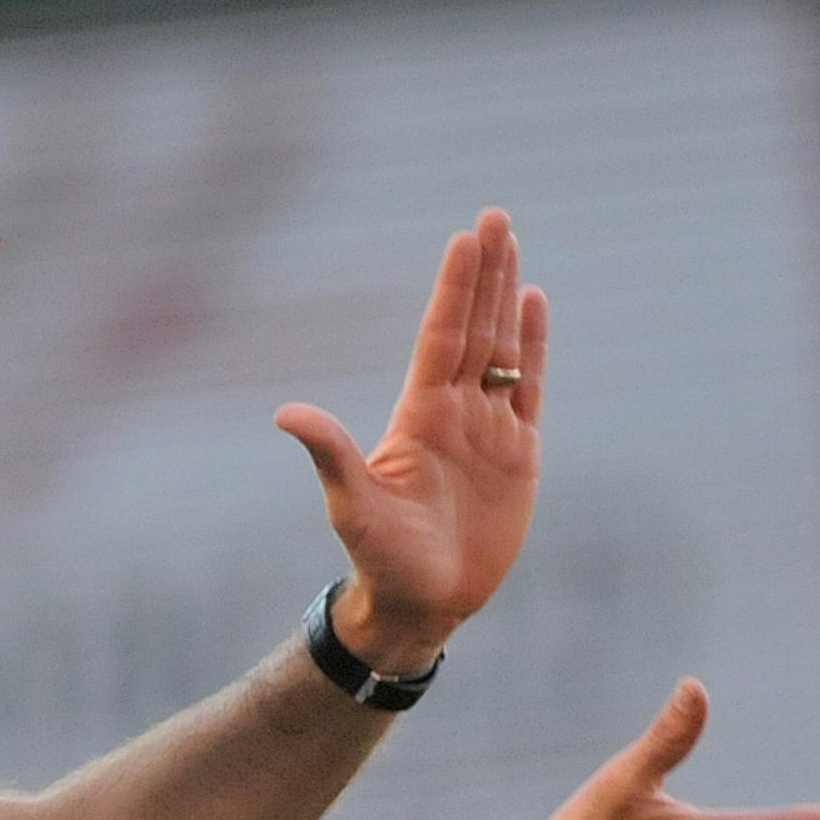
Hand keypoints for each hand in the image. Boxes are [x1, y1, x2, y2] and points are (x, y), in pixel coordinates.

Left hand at [275, 209, 545, 670]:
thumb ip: (329, 454)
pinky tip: (534, 306)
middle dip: (484, 274)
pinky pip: (529, 390)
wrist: (421, 603)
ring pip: (502, 350)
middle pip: (474, 329)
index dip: (455, 290)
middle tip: (494, 217)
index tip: (465, 240)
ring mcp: (487, 429)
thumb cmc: (380, 558)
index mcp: (418, 416)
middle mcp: (454, 412)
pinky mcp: (517, 455)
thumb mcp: (351, 504)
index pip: (442, 338)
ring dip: (507, 298)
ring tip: (512, 245)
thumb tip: (285, 413)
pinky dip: (532, 348)